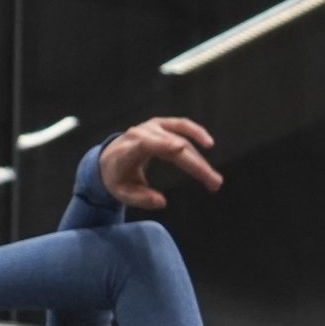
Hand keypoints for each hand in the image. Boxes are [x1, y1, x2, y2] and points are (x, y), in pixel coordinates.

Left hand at [98, 116, 221, 212]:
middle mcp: (142, 133)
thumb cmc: (117, 178)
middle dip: (196, 165)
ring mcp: (152, 126)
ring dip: (200, 155)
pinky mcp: (161, 124)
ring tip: (214, 175)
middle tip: (215, 184)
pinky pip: (181, 125)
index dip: (163, 144)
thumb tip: (162, 202)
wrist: (109, 157)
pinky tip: (209, 143)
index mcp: (129, 150)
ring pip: (181, 137)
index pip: (147, 145)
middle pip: (173, 147)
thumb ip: (140, 198)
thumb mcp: (123, 194)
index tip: (181, 148)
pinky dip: (196, 132)